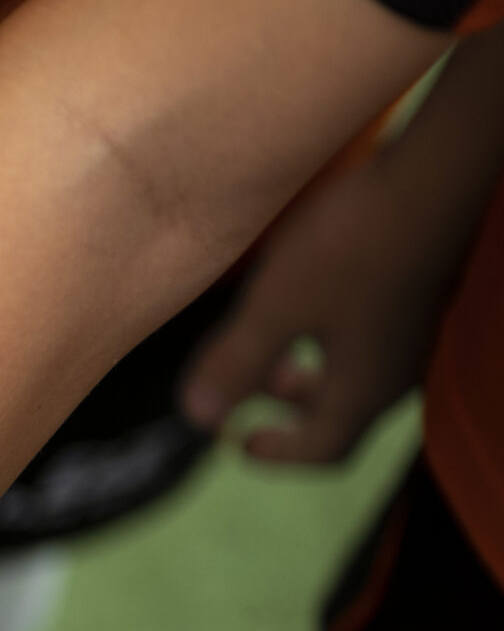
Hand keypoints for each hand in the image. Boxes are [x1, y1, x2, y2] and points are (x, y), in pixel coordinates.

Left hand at [181, 161, 454, 463]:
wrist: (432, 176)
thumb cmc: (352, 244)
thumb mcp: (275, 307)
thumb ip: (236, 364)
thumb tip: (198, 418)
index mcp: (364, 390)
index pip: (324, 451)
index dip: (278, 455)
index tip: (239, 443)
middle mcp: (398, 372)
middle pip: (342, 416)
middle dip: (291, 410)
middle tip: (251, 391)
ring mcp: (414, 334)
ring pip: (356, 375)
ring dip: (310, 372)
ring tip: (271, 343)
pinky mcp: (419, 298)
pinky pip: (371, 341)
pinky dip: (331, 341)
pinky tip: (310, 298)